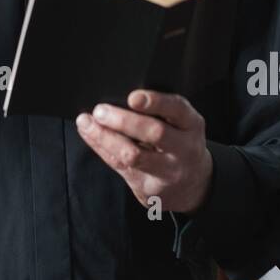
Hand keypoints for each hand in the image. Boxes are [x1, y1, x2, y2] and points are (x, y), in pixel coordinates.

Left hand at [75, 89, 212, 214]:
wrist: (192, 186)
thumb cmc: (179, 142)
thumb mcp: (181, 123)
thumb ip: (159, 110)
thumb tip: (117, 93)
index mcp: (191, 125)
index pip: (177, 109)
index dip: (156, 102)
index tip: (133, 97)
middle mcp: (184, 148)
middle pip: (155, 134)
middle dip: (124, 121)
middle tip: (100, 111)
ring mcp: (167, 171)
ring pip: (133, 155)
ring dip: (105, 137)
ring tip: (86, 123)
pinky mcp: (148, 186)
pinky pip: (120, 165)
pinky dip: (101, 147)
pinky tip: (89, 134)